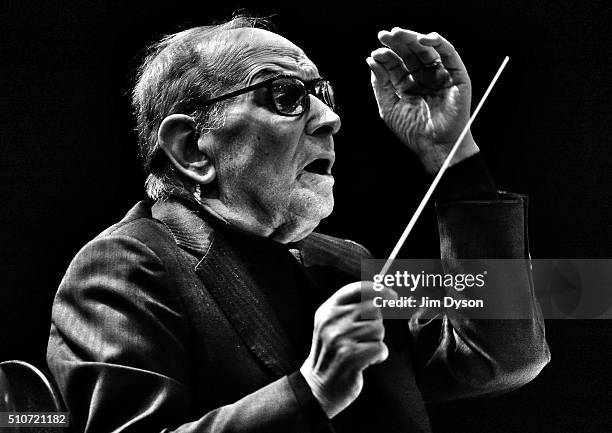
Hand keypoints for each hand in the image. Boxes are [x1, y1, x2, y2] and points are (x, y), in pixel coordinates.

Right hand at [300, 281, 396, 418]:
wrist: (318, 386)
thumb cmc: (331, 354)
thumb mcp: (331, 325)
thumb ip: (350, 308)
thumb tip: (381, 294)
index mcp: (327, 310)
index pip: (357, 289)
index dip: (378, 289)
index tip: (391, 295)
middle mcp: (332, 322)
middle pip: (373, 309)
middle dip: (376, 323)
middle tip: (364, 337)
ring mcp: (340, 339)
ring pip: (379, 329)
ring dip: (376, 342)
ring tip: (361, 350)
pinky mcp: (350, 357)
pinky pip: (380, 348)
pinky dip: (378, 356)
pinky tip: (366, 361)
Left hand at [367, 28, 478, 172]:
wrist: (434, 146)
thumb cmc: (413, 131)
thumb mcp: (389, 107)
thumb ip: (380, 83)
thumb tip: (372, 60)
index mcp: (407, 84)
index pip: (396, 63)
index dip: (386, 54)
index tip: (376, 52)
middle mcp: (423, 77)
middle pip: (410, 52)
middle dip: (397, 42)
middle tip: (385, 35)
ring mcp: (440, 75)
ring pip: (427, 49)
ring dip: (413, 38)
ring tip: (398, 34)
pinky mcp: (456, 76)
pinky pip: (449, 53)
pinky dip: (438, 42)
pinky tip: (423, 39)